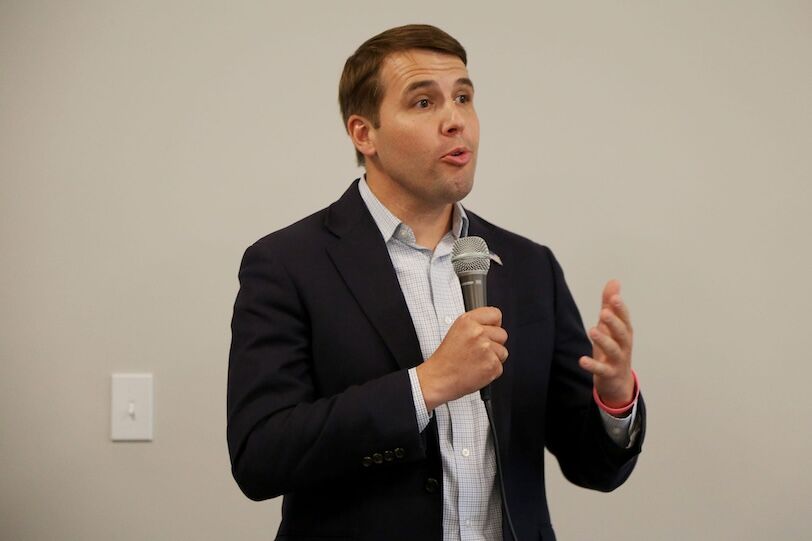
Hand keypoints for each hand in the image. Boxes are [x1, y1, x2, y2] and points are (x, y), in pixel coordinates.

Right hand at [416, 307, 508, 409]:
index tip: (489, 332)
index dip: (493, 325)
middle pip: (502, 334)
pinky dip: (491, 371)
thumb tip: (494, 326)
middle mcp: (477, 332)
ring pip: (503, 352)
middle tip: (478, 352)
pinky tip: (477, 371)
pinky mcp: (492, 365)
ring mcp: (486, 349)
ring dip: (493, 358)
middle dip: (494, 344)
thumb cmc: (445, 359)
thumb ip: (475, 326)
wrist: (438, 379)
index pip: (495, 314)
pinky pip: (500, 366)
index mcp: (467, 321)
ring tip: (476, 362)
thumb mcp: (456, 332)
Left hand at [578, 280, 634, 408]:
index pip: (625, 319)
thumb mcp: (611, 327)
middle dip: (614, 323)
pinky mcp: (608, 374)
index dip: (620, 309)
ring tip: (592, 330)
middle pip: (622, 333)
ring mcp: (617, 361)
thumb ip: (610, 305)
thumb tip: (614, 281)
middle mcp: (624, 346)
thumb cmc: (613, 349)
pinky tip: (582, 360)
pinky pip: (601, 370)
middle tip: (604, 312)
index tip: (614, 297)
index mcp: (624, 333)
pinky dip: (593, 365)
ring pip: (613, 350)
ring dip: (603, 340)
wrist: (618, 382)